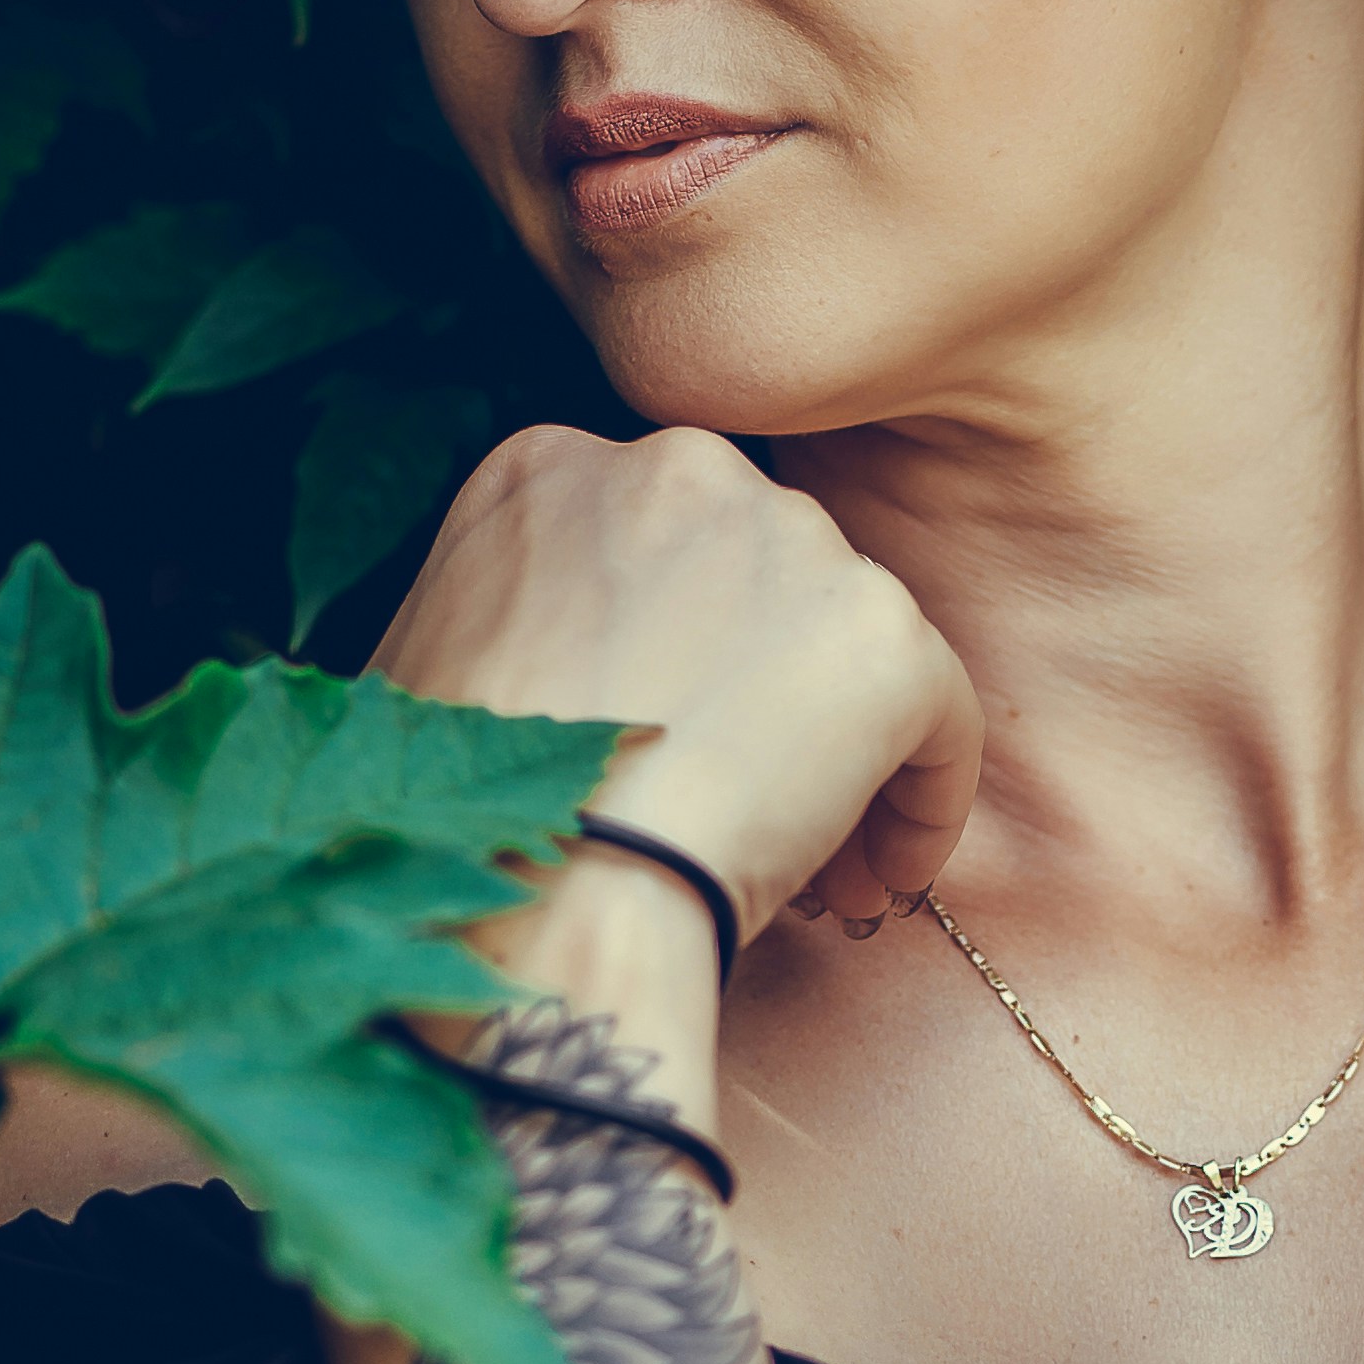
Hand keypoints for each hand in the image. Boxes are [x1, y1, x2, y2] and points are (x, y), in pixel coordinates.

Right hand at [374, 423, 981, 938]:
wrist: (548, 894)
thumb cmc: (462, 819)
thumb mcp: (420, 672)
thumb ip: (497, 622)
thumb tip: (534, 668)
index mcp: (552, 468)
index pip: (659, 555)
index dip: (675, 662)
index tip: (666, 751)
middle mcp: (681, 468)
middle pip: (761, 590)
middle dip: (764, 701)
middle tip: (743, 813)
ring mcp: (794, 539)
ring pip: (849, 651)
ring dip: (839, 756)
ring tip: (809, 873)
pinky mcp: (886, 632)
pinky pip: (942, 717)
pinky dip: (923, 799)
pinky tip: (880, 877)